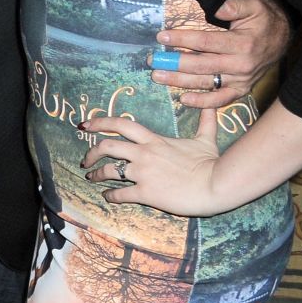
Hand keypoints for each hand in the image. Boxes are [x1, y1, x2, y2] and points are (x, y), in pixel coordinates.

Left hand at [79, 110, 222, 216]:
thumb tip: (211, 105)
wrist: (217, 185)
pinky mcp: (146, 193)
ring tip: (92, 178)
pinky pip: (120, 194)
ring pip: (109, 171)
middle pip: (107, 147)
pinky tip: (108, 196)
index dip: (99, 122)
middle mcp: (144, 154)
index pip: (121, 125)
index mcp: (154, 140)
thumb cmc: (212, 163)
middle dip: (90, 152)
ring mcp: (143, 174)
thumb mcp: (206, 139)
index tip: (84, 125)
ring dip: (96, 175)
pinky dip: (110, 195)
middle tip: (85, 160)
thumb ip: (205, 121)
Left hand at [151, 0, 289, 107]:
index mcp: (243, 43)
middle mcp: (242, 65)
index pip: (206, 42)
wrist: (283, 38)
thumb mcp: (254, 5)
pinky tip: (184, 100)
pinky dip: (203, 103)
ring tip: (159, 77)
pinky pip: (221, 99)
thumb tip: (218, 8)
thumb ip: (236, 5)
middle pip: (202, 65)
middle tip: (154, 61)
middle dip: (175, 63)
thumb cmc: (264, 19)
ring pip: (206, 82)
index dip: (183, 39)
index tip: (162, 36)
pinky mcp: (242, 89)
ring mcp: (241, 79)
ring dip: (180, 82)